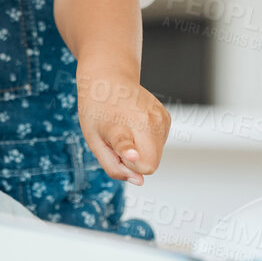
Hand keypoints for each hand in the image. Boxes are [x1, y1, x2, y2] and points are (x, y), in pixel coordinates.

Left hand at [77, 65, 169, 185]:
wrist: (109, 80)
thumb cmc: (97, 111)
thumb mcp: (94, 142)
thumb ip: (113, 167)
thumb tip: (140, 181)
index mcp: (117, 126)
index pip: (126, 143)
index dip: (129, 152)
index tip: (131, 153)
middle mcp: (143, 120)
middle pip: (150, 165)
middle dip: (134, 163)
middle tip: (118, 146)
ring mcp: (159, 118)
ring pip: (156, 157)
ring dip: (141, 152)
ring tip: (127, 131)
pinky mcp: (167, 118)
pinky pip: (160, 146)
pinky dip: (148, 142)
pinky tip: (136, 126)